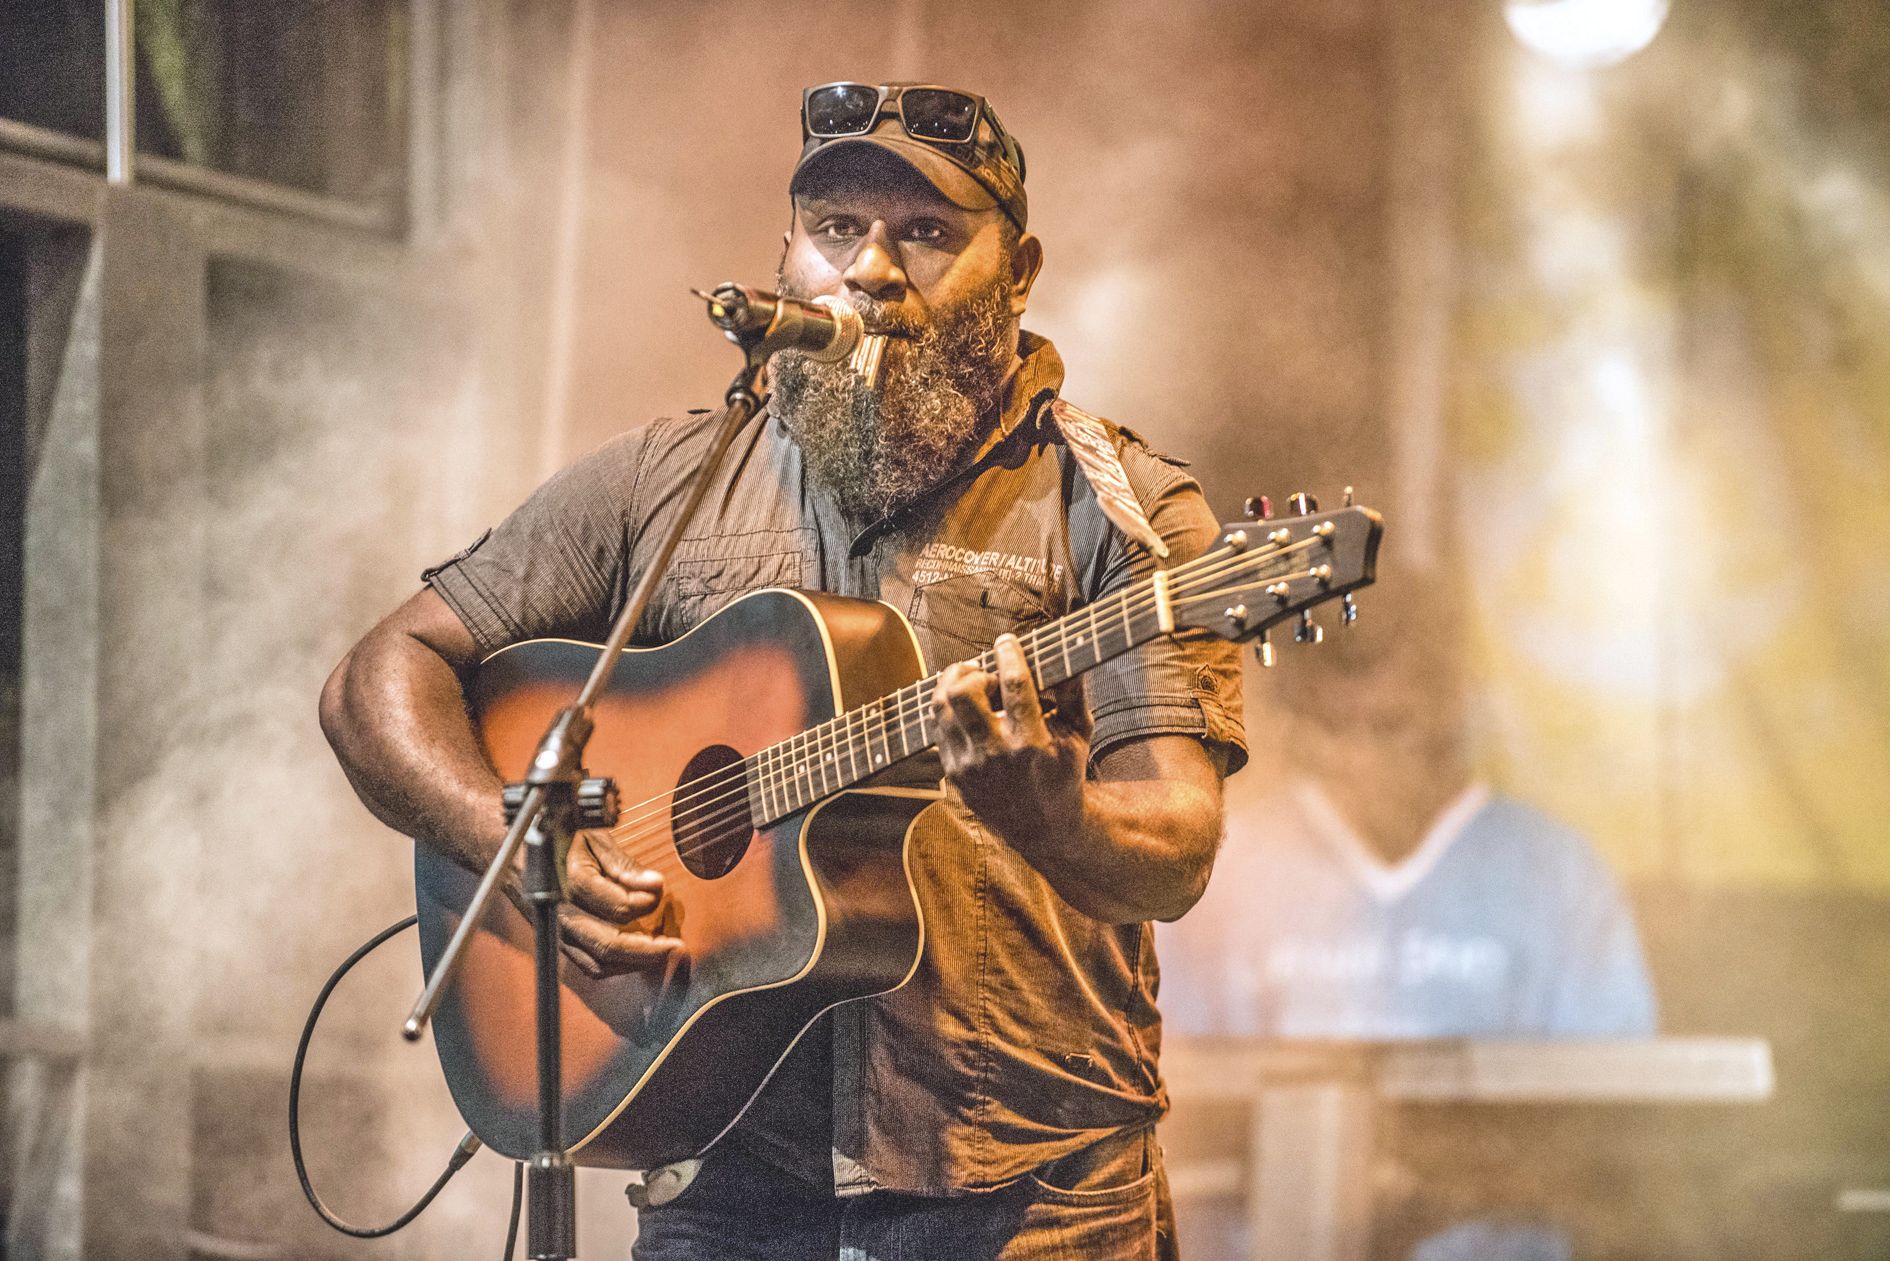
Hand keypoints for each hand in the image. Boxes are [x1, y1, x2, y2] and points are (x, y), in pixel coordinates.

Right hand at [508, 829, 681, 978]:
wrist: (509, 848)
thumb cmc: (557, 837)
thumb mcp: (592, 836)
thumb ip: (623, 864)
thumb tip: (654, 885)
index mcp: (569, 880)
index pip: (617, 906)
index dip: (646, 903)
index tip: (661, 890)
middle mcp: (560, 912)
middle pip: (607, 946)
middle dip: (648, 951)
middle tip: (676, 946)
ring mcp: (555, 931)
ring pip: (597, 963)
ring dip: (634, 963)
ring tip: (661, 951)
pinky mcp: (556, 941)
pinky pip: (587, 964)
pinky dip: (615, 965)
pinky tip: (637, 953)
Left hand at [933, 633, 1092, 844]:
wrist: (1042, 829)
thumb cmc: (1063, 775)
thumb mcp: (1078, 736)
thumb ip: (1073, 694)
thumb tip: (1072, 654)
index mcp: (1031, 743)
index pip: (1014, 685)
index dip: (1008, 655)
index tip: (1006, 641)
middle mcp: (995, 755)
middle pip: (963, 692)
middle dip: (972, 671)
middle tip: (985, 671)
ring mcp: (969, 766)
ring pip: (941, 708)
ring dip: (952, 685)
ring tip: (970, 681)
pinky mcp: (952, 774)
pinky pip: (937, 728)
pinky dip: (948, 709)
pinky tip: (965, 705)